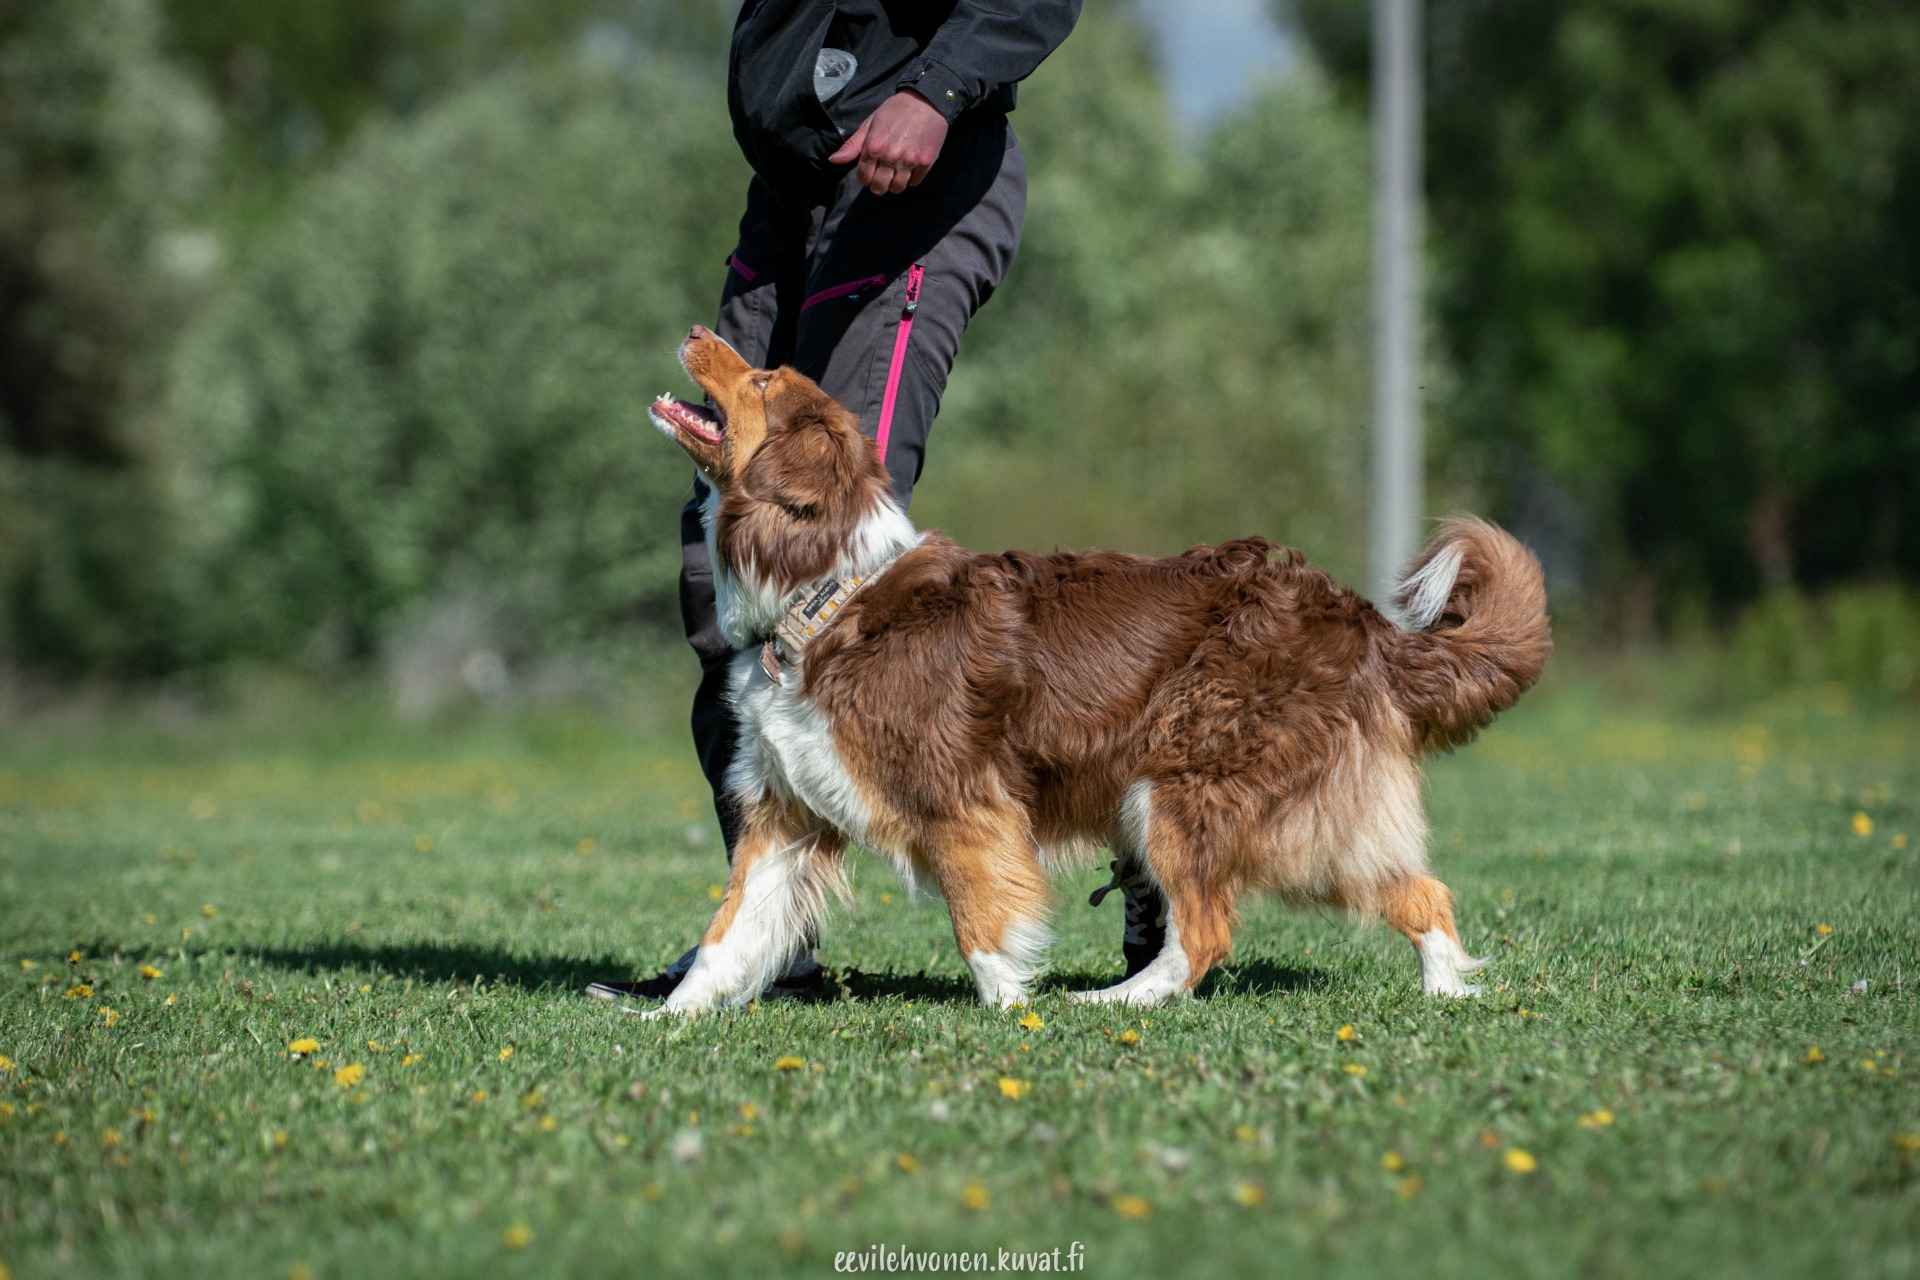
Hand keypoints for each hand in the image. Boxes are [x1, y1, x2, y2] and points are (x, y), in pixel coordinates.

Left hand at [828, 90, 949, 194]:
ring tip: (895, 172)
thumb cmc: (894, 111)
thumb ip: (852, 146)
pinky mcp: (926, 162)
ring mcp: (909, 160)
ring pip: (897, 188)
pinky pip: (914, 182)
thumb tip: (833, 160)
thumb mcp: (869, 124)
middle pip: (879, 188)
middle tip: (882, 176)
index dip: (865, 178)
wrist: (925, 101)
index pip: (863, 178)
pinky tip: (909, 166)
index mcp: (873, 147)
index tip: (869, 172)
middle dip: (878, 185)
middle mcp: (890, 156)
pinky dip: (910, 178)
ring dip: (894, 184)